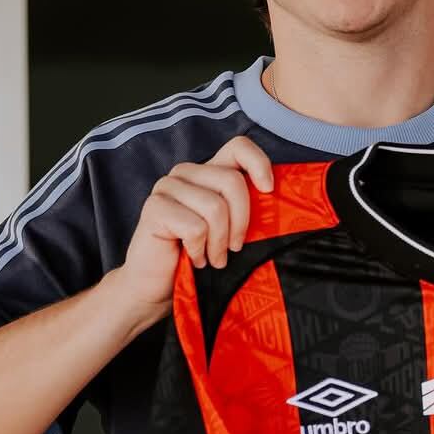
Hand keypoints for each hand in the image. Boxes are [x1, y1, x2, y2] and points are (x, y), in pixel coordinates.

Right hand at [116, 136, 273, 315]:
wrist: (159, 286)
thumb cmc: (200, 258)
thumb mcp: (231, 230)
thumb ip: (247, 209)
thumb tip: (279, 200)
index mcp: (208, 172)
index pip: (239, 147)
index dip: (259, 164)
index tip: (268, 191)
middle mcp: (186, 173)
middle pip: (232, 181)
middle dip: (241, 222)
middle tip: (234, 248)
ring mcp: (167, 187)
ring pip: (215, 207)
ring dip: (219, 242)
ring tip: (213, 258)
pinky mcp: (154, 207)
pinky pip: (195, 227)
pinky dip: (200, 250)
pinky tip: (194, 258)